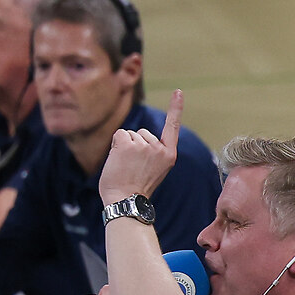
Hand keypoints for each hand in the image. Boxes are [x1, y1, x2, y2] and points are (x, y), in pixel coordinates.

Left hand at [99, 90, 182, 204]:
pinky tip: (118, 162)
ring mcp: (143, 145)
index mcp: (168, 156)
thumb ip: (151, 153)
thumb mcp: (153, 171)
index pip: (172, 127)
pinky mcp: (127, 143)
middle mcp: (158, 148)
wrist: (126, 202)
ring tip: (126, 169)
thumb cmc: (135, 190)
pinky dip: (115, 146)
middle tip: (133, 169)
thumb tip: (134, 138)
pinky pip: (119, 134)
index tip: (178, 91)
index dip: (175, 108)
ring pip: (130, 135)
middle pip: (142, 133)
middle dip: (134, 146)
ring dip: (124, 148)